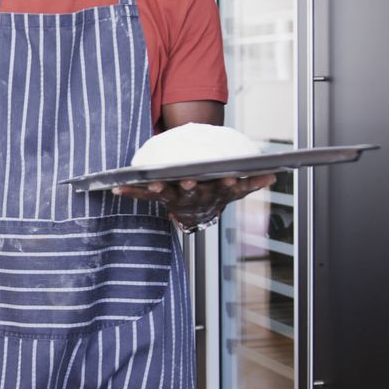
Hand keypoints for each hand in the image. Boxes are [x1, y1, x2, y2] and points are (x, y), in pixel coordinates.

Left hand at [113, 174, 276, 230]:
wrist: (196, 213)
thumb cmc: (215, 194)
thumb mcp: (236, 190)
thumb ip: (252, 183)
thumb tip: (272, 176)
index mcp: (212, 193)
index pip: (223, 189)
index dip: (228, 186)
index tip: (232, 180)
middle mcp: (192, 197)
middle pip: (192, 191)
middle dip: (192, 186)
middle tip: (190, 181)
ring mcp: (172, 197)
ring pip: (165, 194)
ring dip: (158, 189)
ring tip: (152, 184)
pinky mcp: (155, 196)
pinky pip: (141, 195)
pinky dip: (129, 192)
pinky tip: (115, 188)